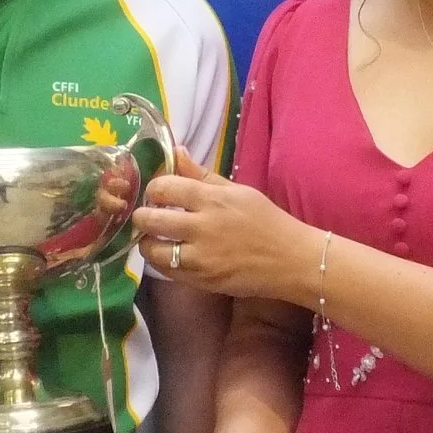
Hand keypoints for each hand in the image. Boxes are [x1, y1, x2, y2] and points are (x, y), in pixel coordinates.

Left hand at [129, 149, 316, 303]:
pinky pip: (167, 271)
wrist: (291, 260)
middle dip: (141, 216)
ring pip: (153, 250)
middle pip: (151, 219)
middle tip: (145, 216)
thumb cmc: (266, 221)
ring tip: (154, 238)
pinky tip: (170, 254)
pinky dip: (162, 261)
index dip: (153, 189)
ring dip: (147, 242)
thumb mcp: (237, 191)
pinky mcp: (202, 281)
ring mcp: (201, 257)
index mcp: (213, 199)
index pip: (164, 188)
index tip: (157, 193)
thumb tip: (176, 152)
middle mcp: (203, 227)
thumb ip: (202, 174)